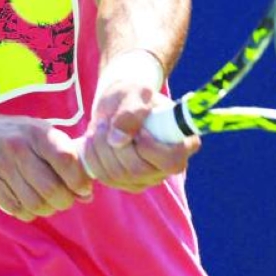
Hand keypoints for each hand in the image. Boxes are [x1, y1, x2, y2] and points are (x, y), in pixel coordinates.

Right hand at [0, 113, 92, 221]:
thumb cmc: (13, 136)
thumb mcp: (39, 135)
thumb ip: (65, 159)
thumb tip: (87, 193)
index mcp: (38, 132)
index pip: (67, 160)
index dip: (79, 181)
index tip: (83, 190)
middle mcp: (19, 146)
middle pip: (52, 189)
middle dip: (64, 201)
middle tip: (63, 200)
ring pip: (34, 203)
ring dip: (46, 209)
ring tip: (46, 204)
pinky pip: (14, 208)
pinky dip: (26, 212)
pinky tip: (26, 204)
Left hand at [80, 53, 199, 190]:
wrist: (119, 104)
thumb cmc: (134, 96)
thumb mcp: (135, 93)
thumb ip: (131, 112)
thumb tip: (117, 140)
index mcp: (183, 144)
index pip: (171, 161)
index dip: (150, 149)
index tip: (138, 130)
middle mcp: (167, 167)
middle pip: (138, 170)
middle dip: (115, 145)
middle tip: (105, 122)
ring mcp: (146, 178)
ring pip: (117, 175)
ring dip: (100, 148)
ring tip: (99, 126)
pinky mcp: (126, 183)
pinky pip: (104, 177)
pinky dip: (92, 157)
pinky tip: (93, 140)